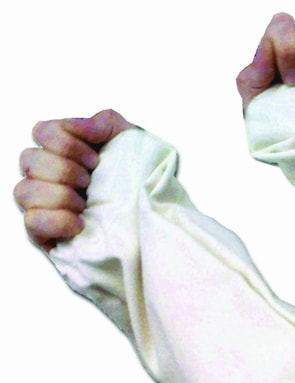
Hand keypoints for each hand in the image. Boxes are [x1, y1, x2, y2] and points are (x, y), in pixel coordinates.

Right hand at [14, 109, 134, 251]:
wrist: (155, 221)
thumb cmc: (141, 183)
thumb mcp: (131, 144)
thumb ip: (106, 122)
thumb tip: (83, 125)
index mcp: (65, 152)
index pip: (42, 132)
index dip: (65, 142)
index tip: (96, 159)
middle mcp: (49, 177)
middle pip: (29, 160)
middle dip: (65, 170)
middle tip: (90, 182)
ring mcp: (44, 206)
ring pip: (24, 191)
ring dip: (60, 195)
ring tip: (85, 205)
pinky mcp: (47, 234)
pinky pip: (32, 222)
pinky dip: (56, 220)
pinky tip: (80, 223)